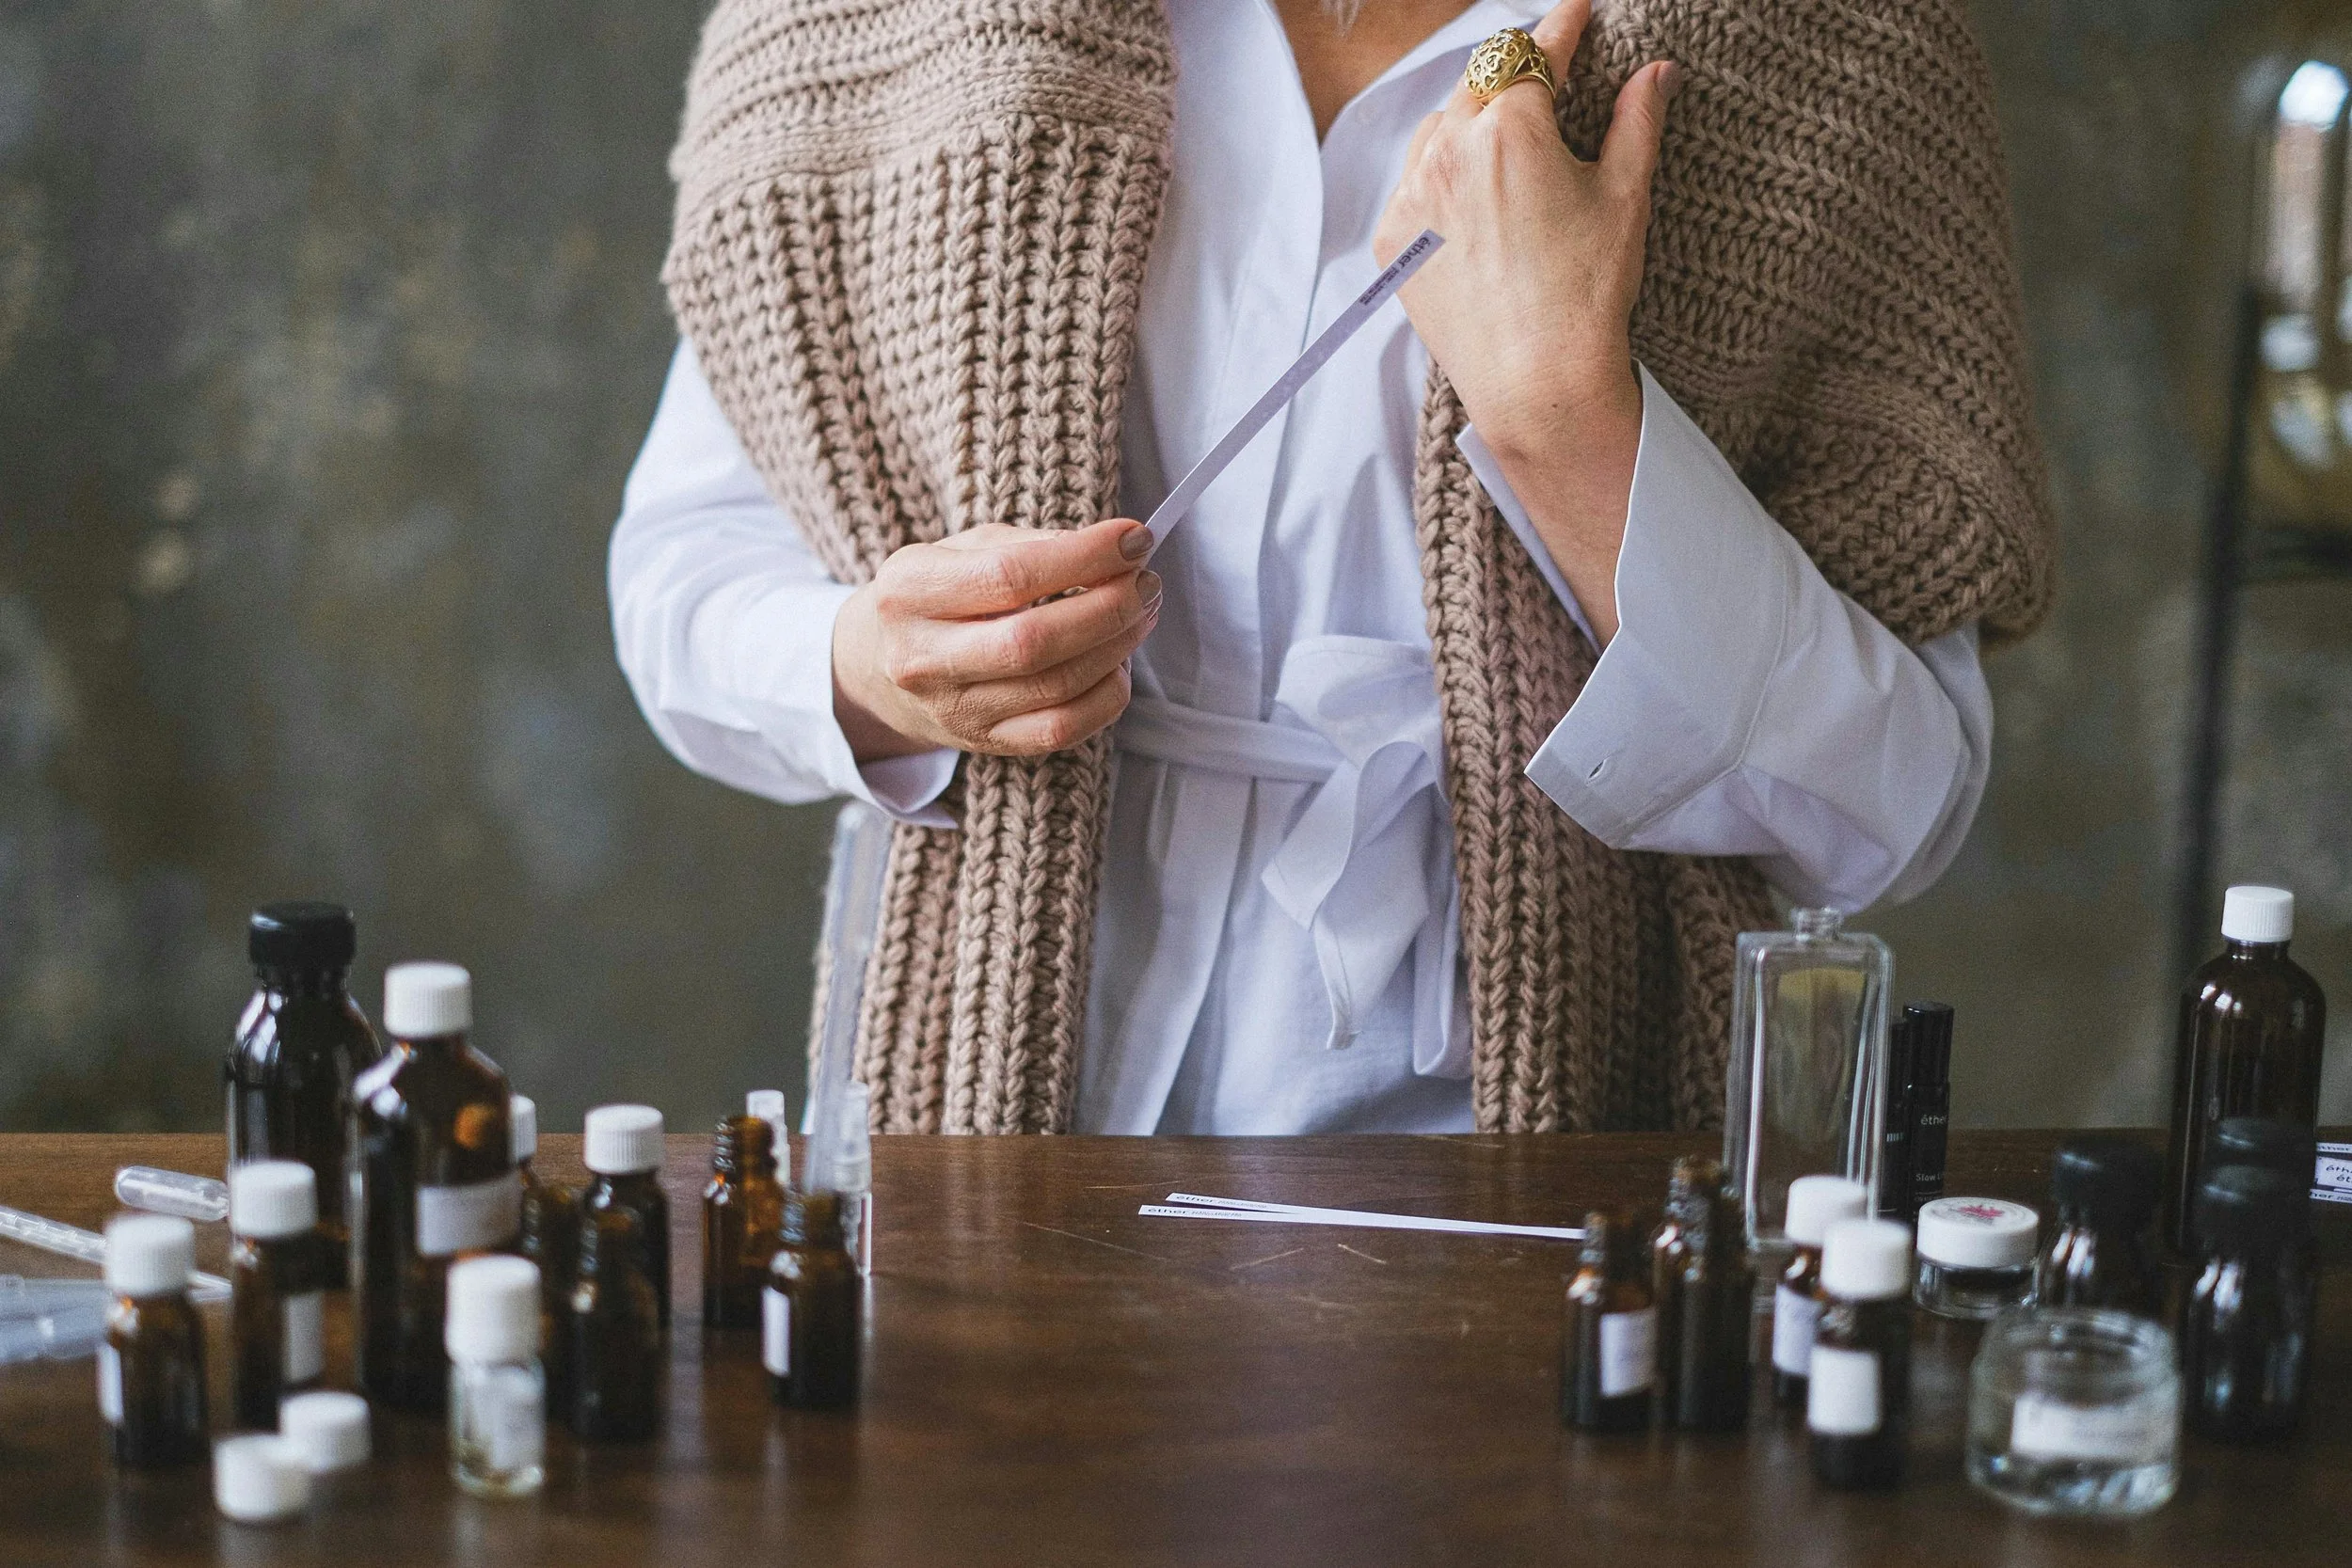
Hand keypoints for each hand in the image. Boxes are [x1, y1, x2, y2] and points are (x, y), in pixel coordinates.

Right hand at [832, 520, 1161, 760]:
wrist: (879, 665)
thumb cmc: (937, 595)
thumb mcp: (963, 549)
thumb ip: (1033, 544)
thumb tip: (1116, 550)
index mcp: (910, 591)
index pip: (1010, 576)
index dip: (1084, 556)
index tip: (1135, 539)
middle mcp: (923, 657)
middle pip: (1035, 641)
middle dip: (1109, 608)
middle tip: (1146, 583)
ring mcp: (953, 709)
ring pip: (1056, 687)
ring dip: (1117, 647)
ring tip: (1141, 613)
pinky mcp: (985, 742)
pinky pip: (1062, 729)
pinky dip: (1106, 694)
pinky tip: (1118, 662)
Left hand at [1374, 0, 1678, 642]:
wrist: (1535, 384)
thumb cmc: (1588, 294)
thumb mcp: (1625, 197)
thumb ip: (1637, 122)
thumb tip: (1656, 71)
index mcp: (1510, 127)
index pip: (1535, 53)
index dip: (1561, 27)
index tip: (1575, 9)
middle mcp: (1449, 150)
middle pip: (1480, 84)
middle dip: (1512, 75)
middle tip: (1540, 75)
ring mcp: (1412, 197)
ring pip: (1440, 132)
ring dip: (1470, 125)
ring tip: (1505, 144)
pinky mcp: (1391, 241)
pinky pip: (1415, 188)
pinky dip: (1441, 182)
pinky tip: (1473, 204)